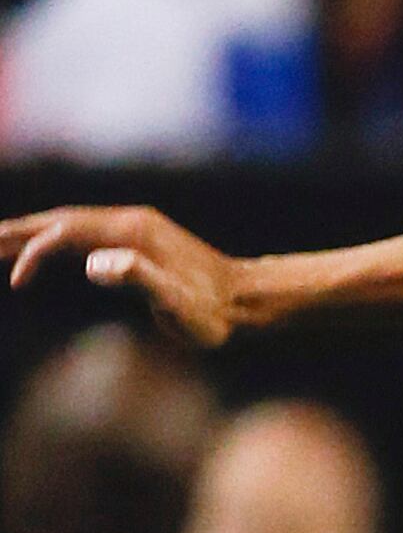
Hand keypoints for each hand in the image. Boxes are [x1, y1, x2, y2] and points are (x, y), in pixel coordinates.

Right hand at [0, 204, 249, 343]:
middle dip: (16, 231)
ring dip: (31, 232)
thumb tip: (93, 264)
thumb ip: (138, 279)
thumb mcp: (178, 304)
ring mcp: (134, 228)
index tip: (17, 282)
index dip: (34, 253)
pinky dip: (55, 240)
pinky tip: (44, 252)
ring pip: (69, 223)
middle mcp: (129, 221)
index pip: (64, 233)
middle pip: (57, 219)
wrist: (249, 301)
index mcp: (130, 232)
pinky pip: (86, 234)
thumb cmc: (215, 313)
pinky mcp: (139, 239)